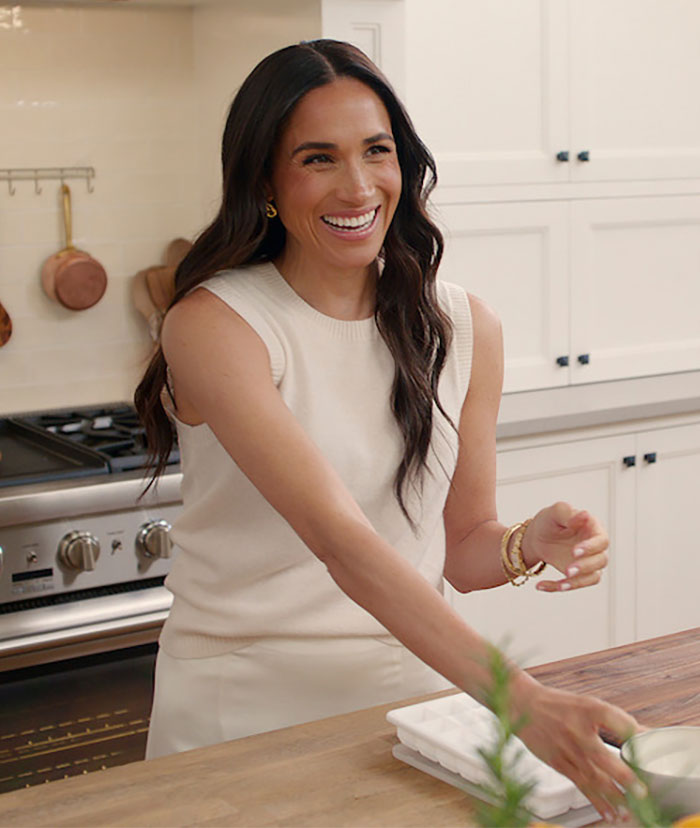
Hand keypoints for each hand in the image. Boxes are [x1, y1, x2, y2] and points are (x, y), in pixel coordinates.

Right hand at [511, 675, 643, 821]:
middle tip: (641, 792)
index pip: (618, 720)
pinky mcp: (559, 763)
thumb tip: (643, 735)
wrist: (523, 705)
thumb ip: (615, 720)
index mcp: (588, 709)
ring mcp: (567, 749)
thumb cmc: (559, 705)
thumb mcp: (588, 704)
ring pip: (594, 778)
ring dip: (614, 797)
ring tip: (630, 811)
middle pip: (605, 758)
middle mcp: (577, 730)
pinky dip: (597, 801)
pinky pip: (581, 786)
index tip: (649, 742)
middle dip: (624, 777)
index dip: (635, 733)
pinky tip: (610, 813)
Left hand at [522, 501, 608, 591]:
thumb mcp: (555, 512)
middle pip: (601, 561)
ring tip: (559, 585)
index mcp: (594, 529)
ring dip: (577, 582)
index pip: (601, 540)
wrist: (537, 536)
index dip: (590, 547)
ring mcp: (589, 562)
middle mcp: (595, 547)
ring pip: (593, 577)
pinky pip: (575, 585)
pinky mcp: (579, 575)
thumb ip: (569, 513)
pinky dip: (558, 587)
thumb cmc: (550, 520)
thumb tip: (585, 514)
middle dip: (585, 567)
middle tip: (568, 570)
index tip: (574, 551)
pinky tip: (541, 585)